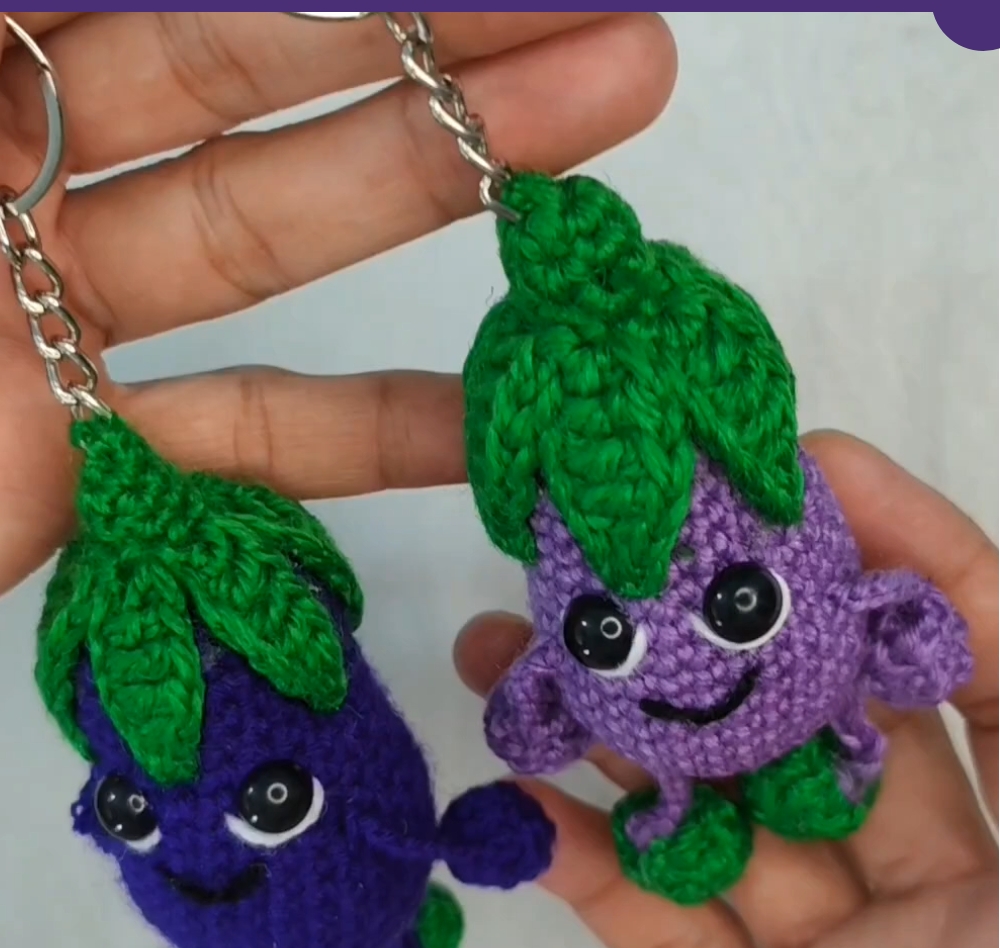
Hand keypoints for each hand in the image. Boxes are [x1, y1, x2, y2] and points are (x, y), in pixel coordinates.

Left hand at [0, 10, 675, 593]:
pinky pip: (245, 429)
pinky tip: (496, 412)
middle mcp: (17, 164)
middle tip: (606, 7)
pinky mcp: (94, 454)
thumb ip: (22, 15)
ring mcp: (61, 311)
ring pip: (270, 232)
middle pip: (248, 69)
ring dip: (441, 179)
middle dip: (430, 41)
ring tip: (608, 103)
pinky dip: (372, 428)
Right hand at [455, 435, 998, 947]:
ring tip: (506, 654)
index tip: (803, 466)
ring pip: (718, 834)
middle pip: (819, 739)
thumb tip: (963, 568)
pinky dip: (591, 876)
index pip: (980, 667)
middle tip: (615, 559)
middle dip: (715, 643)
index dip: (905, 556)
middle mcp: (957, 906)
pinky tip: (522, 804)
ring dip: (614, 744)